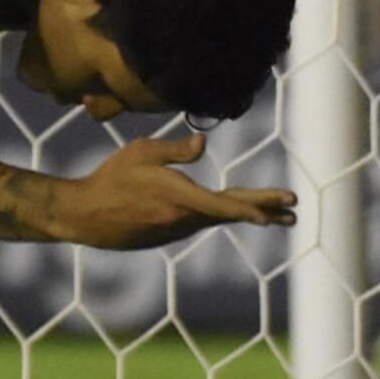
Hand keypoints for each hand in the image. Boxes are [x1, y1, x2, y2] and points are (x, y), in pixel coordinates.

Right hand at [58, 134, 295, 248]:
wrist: (85, 215)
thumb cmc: (111, 177)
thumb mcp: (141, 153)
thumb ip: (175, 150)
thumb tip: (204, 144)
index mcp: (180, 197)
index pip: (226, 203)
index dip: (257, 205)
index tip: (283, 206)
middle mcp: (184, 219)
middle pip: (231, 213)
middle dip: (265, 212)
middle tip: (294, 213)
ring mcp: (176, 230)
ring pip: (217, 218)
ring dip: (245, 214)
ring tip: (273, 215)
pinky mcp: (168, 234)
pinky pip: (199, 220)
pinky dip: (219, 215)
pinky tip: (227, 211)